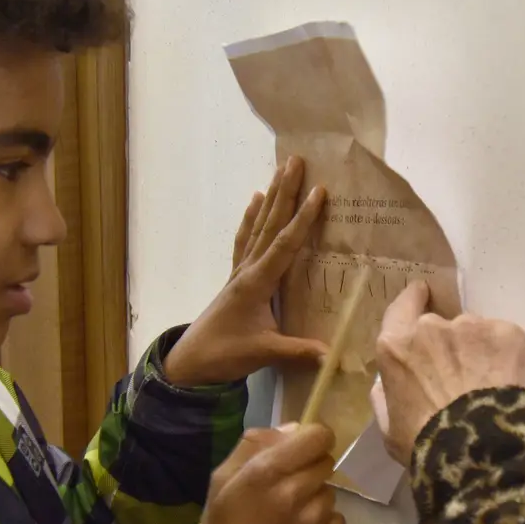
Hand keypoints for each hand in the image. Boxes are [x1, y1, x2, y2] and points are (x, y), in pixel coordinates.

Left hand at [164, 157, 327, 386]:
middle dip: (285, 192)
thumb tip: (333, 354)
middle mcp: (248, 270)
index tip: (319, 191)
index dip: (303, 218)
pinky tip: (255, 200)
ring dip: (271, 198)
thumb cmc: (225, 354)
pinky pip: (245, 239)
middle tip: (296, 161)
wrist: (191, 362)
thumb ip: (298, 351)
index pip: (285, 244)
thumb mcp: (263, 354)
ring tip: (280, 170)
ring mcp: (240, 272)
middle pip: (270, 224)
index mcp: (257, 283)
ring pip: (258, 226)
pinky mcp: (236, 278)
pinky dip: (251, 218)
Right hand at [192, 424, 346, 523]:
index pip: (318, 435)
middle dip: (308, 470)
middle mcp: (297, 492)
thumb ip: (253, 446)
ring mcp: (318, 521)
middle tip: (286, 490)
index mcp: (268, 471)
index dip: (311, 439)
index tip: (300, 451)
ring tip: (289, 519)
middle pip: (326, 461)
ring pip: (329, 492)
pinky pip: (337, 519)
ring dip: (313, 499)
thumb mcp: (221, 480)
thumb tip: (292, 429)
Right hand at [372, 281, 524, 462]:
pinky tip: (508, 384)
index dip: (413, 300)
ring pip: (475, 332)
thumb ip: (384, 395)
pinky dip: (505, 357)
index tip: (423, 295)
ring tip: (488, 385)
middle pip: (441, 324)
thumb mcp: (389, 428)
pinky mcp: (507, 333)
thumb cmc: (426, 445)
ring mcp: (472, 326)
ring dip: (478, 350)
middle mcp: (431, 326)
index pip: (402, 307)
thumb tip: (386, 379)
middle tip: (459, 373)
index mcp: (396, 346)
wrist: (481, 453)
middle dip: (449, 342)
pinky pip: (504, 340)